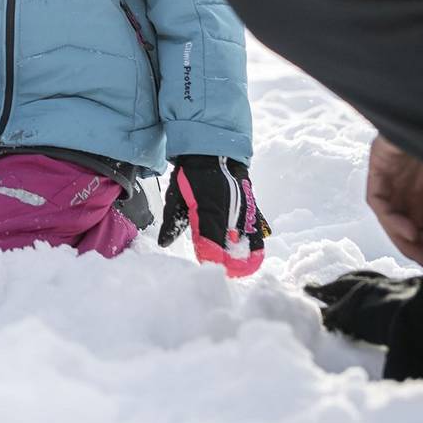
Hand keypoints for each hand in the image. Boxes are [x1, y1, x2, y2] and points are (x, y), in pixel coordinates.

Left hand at [157, 155, 269, 276]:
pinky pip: (258, 228)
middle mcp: (231, 212)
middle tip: (226, 272)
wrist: (214, 151)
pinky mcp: (253, 206)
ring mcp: (245, 209)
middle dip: (231, 263)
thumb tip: (164, 243)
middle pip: (235, 248)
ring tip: (239, 267)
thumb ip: (173, 221)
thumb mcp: (176, 195)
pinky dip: (255, 242)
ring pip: (252, 241)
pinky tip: (251, 252)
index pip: (213, 245)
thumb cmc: (192, 174)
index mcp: (209, 210)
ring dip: (246, 256)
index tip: (210, 268)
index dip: (212, 259)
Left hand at [366, 135, 422, 267]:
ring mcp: (394, 174)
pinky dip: (392, 219)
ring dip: (404, 238)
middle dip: (419, 248)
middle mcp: (411, 184)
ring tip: (421, 252)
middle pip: (408, 223)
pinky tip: (409, 231)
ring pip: (391, 215)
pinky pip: (378, 200)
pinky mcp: (379, 164)